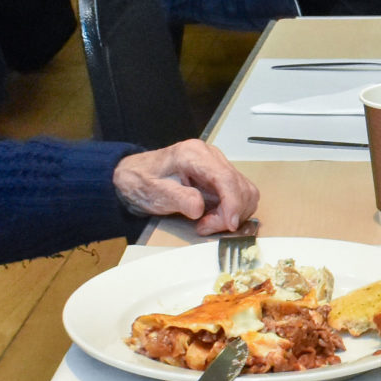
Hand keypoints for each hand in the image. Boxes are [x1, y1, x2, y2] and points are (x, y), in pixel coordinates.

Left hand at [114, 140, 257, 233]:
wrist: (135, 177)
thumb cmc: (143, 181)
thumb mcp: (155, 192)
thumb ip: (178, 198)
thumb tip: (199, 208)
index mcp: (194, 154)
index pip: (226, 177)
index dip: (233, 202)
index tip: (231, 224)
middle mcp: (211, 156)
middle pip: (240, 186)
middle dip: (230, 212)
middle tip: (206, 226)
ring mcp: (218, 166)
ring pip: (245, 192)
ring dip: (232, 214)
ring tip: (206, 223)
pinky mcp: (220, 178)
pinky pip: (239, 196)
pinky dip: (231, 212)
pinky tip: (211, 217)